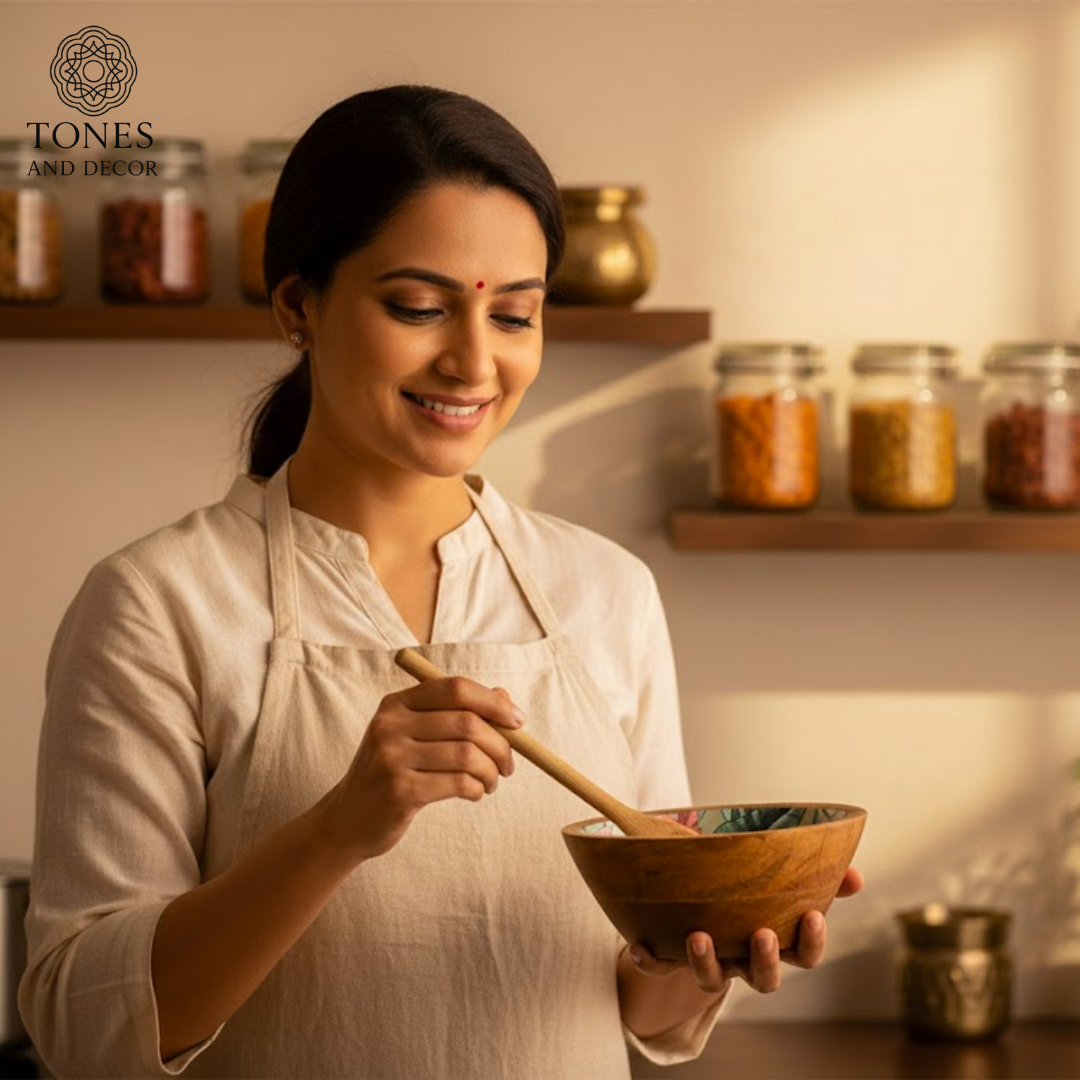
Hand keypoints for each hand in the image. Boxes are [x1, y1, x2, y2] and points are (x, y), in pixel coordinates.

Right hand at [317, 677, 525, 863]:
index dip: (493, 702)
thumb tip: (505, 698)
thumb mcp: (416, 736)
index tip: (518, 721)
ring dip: (491, 771)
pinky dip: (476, 789)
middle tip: (508, 764)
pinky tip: (474, 793)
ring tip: (491, 782)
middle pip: (467, 722)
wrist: (347, 820)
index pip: (454, 688)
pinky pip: (458, 783)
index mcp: (396, 704)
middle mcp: (390, 725)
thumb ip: (456, 714)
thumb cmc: (392, 773)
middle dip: (500, 744)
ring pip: (467, 755)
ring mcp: (391, 758)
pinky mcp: (399, 791)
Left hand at [627, 866, 865, 994]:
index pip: (804, 955)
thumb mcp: (786, 887)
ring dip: (705, 962)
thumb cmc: (754, 898)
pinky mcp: (673, 959)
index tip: (814, 914)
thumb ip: (821, 880)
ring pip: (712, 980)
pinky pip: (660, 967)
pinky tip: (640, 946)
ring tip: (698, 935)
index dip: (813, 941)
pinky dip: (649, 961)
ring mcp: (711, 963)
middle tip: (763, 933)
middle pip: (763, 980)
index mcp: (777, 944)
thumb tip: (855, 875)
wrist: (703, 913)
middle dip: (764, 960)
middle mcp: (744, 961)